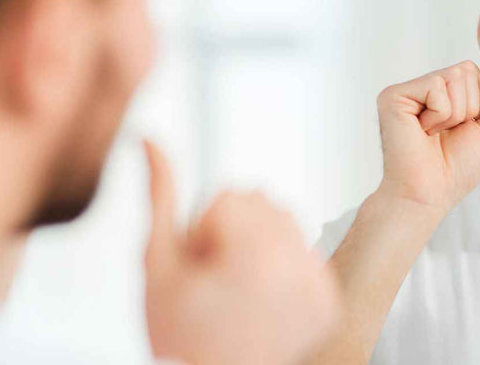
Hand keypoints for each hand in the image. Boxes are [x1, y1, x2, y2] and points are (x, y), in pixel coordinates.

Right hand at [142, 141, 338, 364]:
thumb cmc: (178, 337)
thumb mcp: (157, 264)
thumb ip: (159, 197)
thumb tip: (151, 141)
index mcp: (258, 254)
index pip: (228, 197)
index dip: (201, 232)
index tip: (199, 270)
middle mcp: (298, 266)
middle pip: (261, 203)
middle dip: (232, 233)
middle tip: (216, 282)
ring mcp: (318, 286)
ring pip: (284, 223)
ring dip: (258, 245)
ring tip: (236, 291)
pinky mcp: (328, 302)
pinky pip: (305, 253)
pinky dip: (282, 270)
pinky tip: (259, 302)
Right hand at [375, 61, 479, 213]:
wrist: (430, 195)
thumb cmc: (455, 169)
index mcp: (441, 93)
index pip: (474, 72)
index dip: (479, 104)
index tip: (459, 130)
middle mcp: (421, 87)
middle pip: (465, 70)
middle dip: (467, 108)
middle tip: (445, 133)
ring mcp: (406, 90)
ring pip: (453, 77)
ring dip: (454, 114)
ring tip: (433, 134)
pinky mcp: (393, 95)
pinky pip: (436, 86)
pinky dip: (439, 116)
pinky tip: (422, 132)